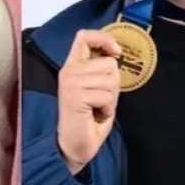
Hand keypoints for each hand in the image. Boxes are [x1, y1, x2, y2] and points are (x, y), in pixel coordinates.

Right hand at [56, 29, 121, 174]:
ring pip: (110, 80)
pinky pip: (106, 96)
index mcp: (72, 65)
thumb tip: (115, 54)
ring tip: (97, 109)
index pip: (84, 37)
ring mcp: (70, 82)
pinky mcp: (75, 96)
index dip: (104, 38)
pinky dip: (107, 109)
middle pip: (108, 62)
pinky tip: (95, 116)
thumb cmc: (88, 119)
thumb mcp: (96, 88)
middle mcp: (68, 70)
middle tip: (100, 101)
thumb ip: (101, 70)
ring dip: (110, 99)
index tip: (116, 51)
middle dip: (113, 84)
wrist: (74, 147)